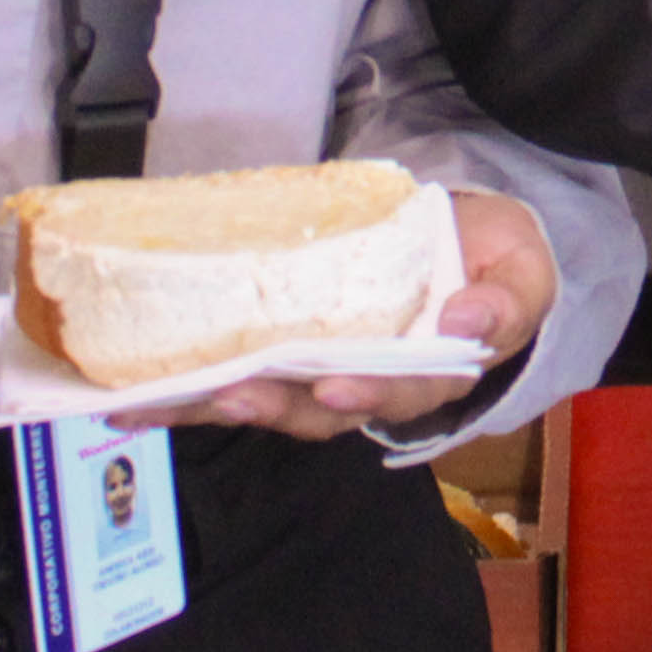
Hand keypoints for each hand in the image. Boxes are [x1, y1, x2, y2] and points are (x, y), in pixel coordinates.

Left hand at [159, 192, 547, 440]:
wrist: (462, 241)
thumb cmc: (492, 259)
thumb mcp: (524, 266)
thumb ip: (510, 297)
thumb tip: (469, 323)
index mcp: (430, 371)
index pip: (400, 392)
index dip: (369, 392)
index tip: (338, 382)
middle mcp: (366, 384)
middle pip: (314, 410)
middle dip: (269, 405)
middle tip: (229, 392)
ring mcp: (316, 372)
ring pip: (262, 402)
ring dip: (207, 406)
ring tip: (153, 404)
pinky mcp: (277, 354)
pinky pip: (230, 377)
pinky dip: (180, 392)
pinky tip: (127, 400)